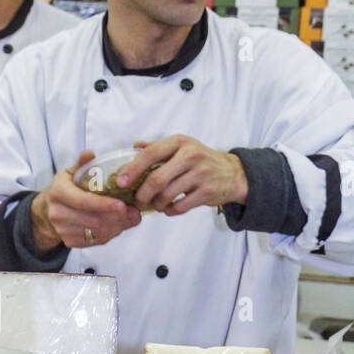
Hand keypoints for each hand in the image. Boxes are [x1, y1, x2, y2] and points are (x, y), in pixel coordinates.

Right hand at [30, 150, 141, 252]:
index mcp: (58, 193)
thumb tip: (89, 154)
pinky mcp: (69, 242)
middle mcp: (57, 213)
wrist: (50, 209)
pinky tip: (117, 225)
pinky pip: (96, 241)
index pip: (83, 202)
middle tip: (135, 212)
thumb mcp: (71, 173)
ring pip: (98, 233)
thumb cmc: (66, 187)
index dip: (104, 205)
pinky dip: (111, 234)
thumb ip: (82, 164)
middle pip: (93, 220)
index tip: (122, 205)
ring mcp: (62, 230)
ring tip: (129, 217)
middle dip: (118, 218)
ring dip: (118, 226)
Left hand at [117, 137, 247, 216]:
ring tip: (154, 204)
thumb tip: (134, 147)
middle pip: (156, 179)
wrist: (233, 173)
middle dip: (142, 194)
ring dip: (156, 204)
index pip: (150, 154)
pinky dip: (169, 210)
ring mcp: (201, 174)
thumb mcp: (182, 147)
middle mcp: (191, 155)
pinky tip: (168, 208)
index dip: (132, 169)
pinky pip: (180, 206)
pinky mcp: (207, 192)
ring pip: (167, 195)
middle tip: (136, 201)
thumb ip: (158, 147)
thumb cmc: (201, 160)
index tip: (120, 182)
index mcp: (180, 142)